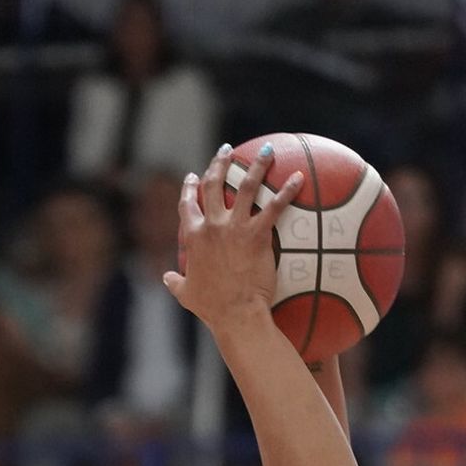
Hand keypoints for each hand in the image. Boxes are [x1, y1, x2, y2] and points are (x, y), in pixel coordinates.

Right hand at [164, 144, 301, 333]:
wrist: (235, 314)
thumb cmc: (212, 308)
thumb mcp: (186, 294)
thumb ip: (175, 282)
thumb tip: (166, 278)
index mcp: (193, 237)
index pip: (187, 205)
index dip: (189, 188)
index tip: (192, 177)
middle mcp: (212, 225)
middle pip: (213, 184)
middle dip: (219, 163)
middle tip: (226, 151)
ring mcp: (235, 227)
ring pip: (246, 186)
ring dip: (257, 164)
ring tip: (267, 150)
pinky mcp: (257, 234)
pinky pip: (275, 206)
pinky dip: (288, 190)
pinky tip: (299, 178)